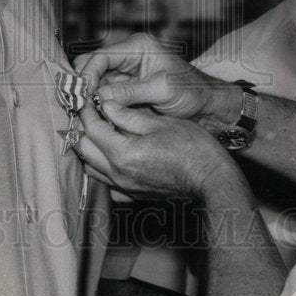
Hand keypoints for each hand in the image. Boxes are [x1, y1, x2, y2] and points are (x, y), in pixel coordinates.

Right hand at [74, 33, 239, 124]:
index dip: (88, 75)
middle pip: (92, 67)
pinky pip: (103, 97)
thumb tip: (100, 96)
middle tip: (78, 107)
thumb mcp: (164, 90)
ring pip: (94, 84)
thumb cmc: (193, 91)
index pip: (101, 56)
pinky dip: (97, 107)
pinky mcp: (125, 91)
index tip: (83, 97)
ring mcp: (125, 75)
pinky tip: (93, 119)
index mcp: (137, 47)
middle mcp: (128, 57)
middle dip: (83, 86)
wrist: (208, 107)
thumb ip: (132, 91)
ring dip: (88, 99)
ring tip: (82, 116)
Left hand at [76, 100, 237, 199]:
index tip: (89, 99)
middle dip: (84, 129)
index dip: (87, 111)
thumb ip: (127, 114)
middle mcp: (118, 174)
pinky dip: (103, 169)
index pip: (92, 129)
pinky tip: (114, 156)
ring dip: (91, 149)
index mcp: (122, 153)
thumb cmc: (191, 147)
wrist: (210, 178)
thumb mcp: (159, 122)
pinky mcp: (133, 195)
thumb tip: (106, 104)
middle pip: (85, 150)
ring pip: (91, 168)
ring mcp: (125, 188)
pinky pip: (107, 184)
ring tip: (101, 131)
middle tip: (92, 113)